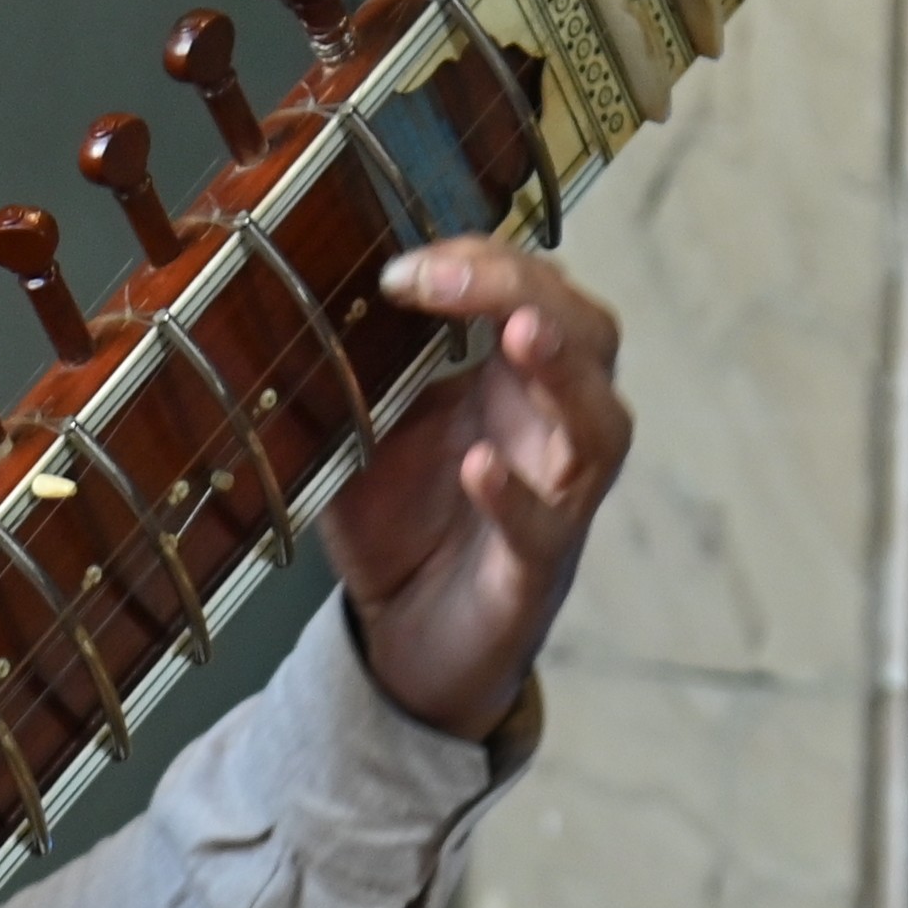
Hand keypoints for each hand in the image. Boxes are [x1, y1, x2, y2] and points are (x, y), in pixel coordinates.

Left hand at [320, 238, 627, 742]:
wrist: (404, 644)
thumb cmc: (404, 528)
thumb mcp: (371, 432)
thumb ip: (362, 371)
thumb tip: (310, 300)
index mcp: (515, 382)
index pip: (533, 290)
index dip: (481, 264)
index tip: (401, 270)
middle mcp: (550, 429)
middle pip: (590, 335)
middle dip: (529, 291)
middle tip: (451, 281)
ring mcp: (555, 498)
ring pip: (597, 425)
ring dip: (561, 372)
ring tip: (520, 333)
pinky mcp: (534, 569)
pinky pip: (543, 526)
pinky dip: (515, 494)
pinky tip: (479, 467)